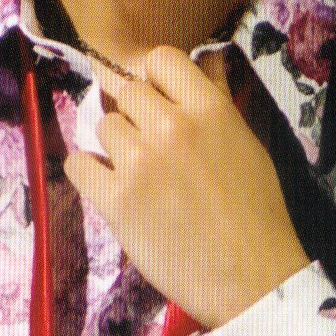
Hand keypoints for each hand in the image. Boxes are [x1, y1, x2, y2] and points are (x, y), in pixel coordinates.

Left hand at [63, 48, 309, 329]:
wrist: (250, 276)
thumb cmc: (256, 212)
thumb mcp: (246, 143)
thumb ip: (218, 99)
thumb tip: (209, 58)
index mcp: (209, 108)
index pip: (161, 59)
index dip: (157, 80)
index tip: (161, 103)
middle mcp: (171, 126)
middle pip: (128, 94)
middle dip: (137, 117)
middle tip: (151, 149)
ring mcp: (139, 162)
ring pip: (104, 127)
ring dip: (116, 147)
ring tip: (137, 176)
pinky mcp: (115, 199)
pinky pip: (78, 164)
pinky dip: (87, 173)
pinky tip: (107, 187)